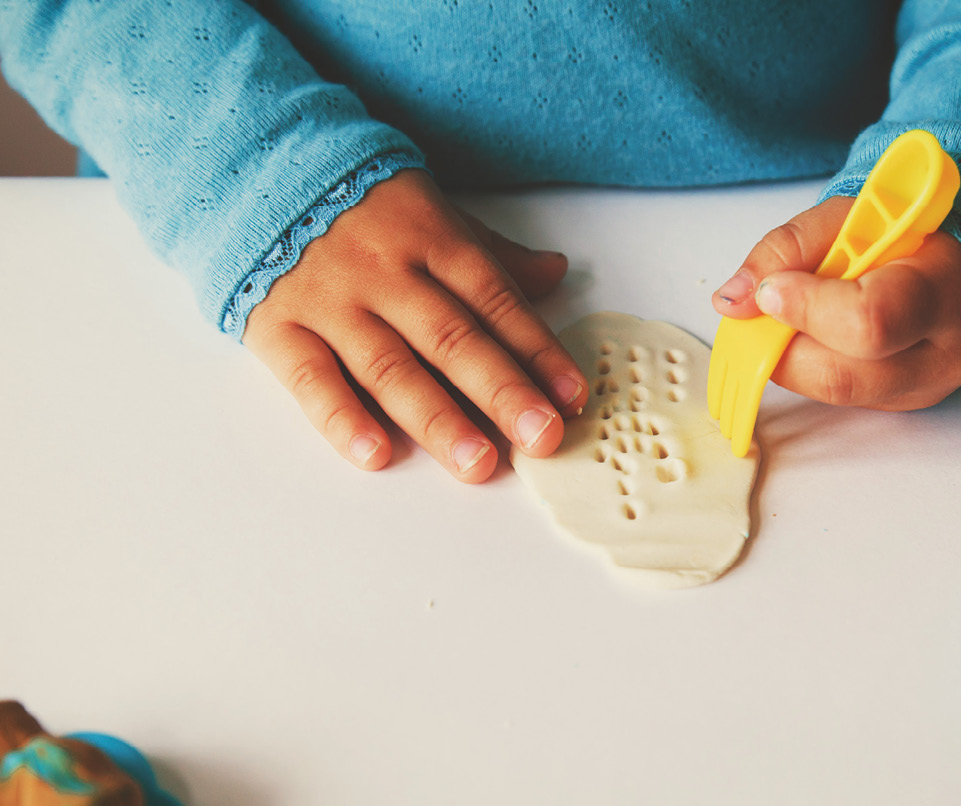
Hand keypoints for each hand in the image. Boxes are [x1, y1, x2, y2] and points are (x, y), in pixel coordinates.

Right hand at [244, 169, 587, 480]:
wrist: (253, 169)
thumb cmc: (363, 206)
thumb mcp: (434, 212)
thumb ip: (492, 254)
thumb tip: (556, 273)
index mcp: (432, 240)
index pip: (495, 301)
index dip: (537, 349)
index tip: (572, 395)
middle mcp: (386, 274)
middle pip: (452, 338)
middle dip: (502, 391)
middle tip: (542, 438)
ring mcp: (331, 302)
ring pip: (390, 367)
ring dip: (438, 419)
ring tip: (478, 463)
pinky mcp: (278, 328)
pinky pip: (311, 378)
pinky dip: (342, 418)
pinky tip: (377, 455)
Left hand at [711, 196, 960, 410]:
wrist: (958, 267)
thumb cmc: (906, 236)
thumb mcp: (848, 217)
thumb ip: (787, 249)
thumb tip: (733, 301)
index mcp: (942, 289)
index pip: (870, 320)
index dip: (806, 309)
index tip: (770, 289)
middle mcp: (943, 353)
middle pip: (842, 376)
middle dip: (783, 345)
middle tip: (764, 309)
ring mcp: (923, 389)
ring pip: (831, 394)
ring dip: (791, 358)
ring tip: (792, 315)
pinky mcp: (899, 406)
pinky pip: (836, 399)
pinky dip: (809, 368)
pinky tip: (817, 334)